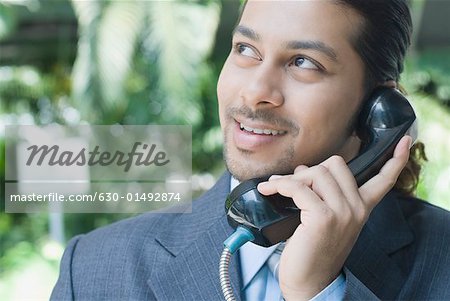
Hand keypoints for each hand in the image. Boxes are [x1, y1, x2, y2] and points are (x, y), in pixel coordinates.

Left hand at [257, 136, 411, 299]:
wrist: (309, 282)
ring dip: (291, 178)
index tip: (405, 141)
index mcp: (362, 208)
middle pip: (335, 164)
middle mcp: (357, 208)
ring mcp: (342, 212)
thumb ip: (321, 193)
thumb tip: (304, 168)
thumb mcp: (324, 219)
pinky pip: (297, 187)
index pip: (384, 180)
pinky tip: (269, 190)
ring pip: (315, 172)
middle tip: (293, 185)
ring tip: (276, 188)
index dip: (395, 160)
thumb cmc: (313, 250)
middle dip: (310, 170)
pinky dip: (279, 185)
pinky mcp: (323, 217)